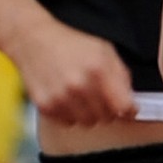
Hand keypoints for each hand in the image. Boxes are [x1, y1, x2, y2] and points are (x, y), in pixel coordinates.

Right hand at [7, 20, 137, 126]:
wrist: (32, 39)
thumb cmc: (71, 44)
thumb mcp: (103, 49)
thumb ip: (121, 76)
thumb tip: (131, 103)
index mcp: (98, 69)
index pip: (123, 106)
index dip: (129, 109)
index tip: (127, 108)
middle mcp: (80, 85)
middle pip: (106, 117)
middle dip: (107, 108)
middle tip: (99, 95)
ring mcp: (61, 97)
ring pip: (88, 123)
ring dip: (89, 113)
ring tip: (81, 95)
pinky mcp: (46, 106)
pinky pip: (68, 123)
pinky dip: (70, 114)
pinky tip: (66, 97)